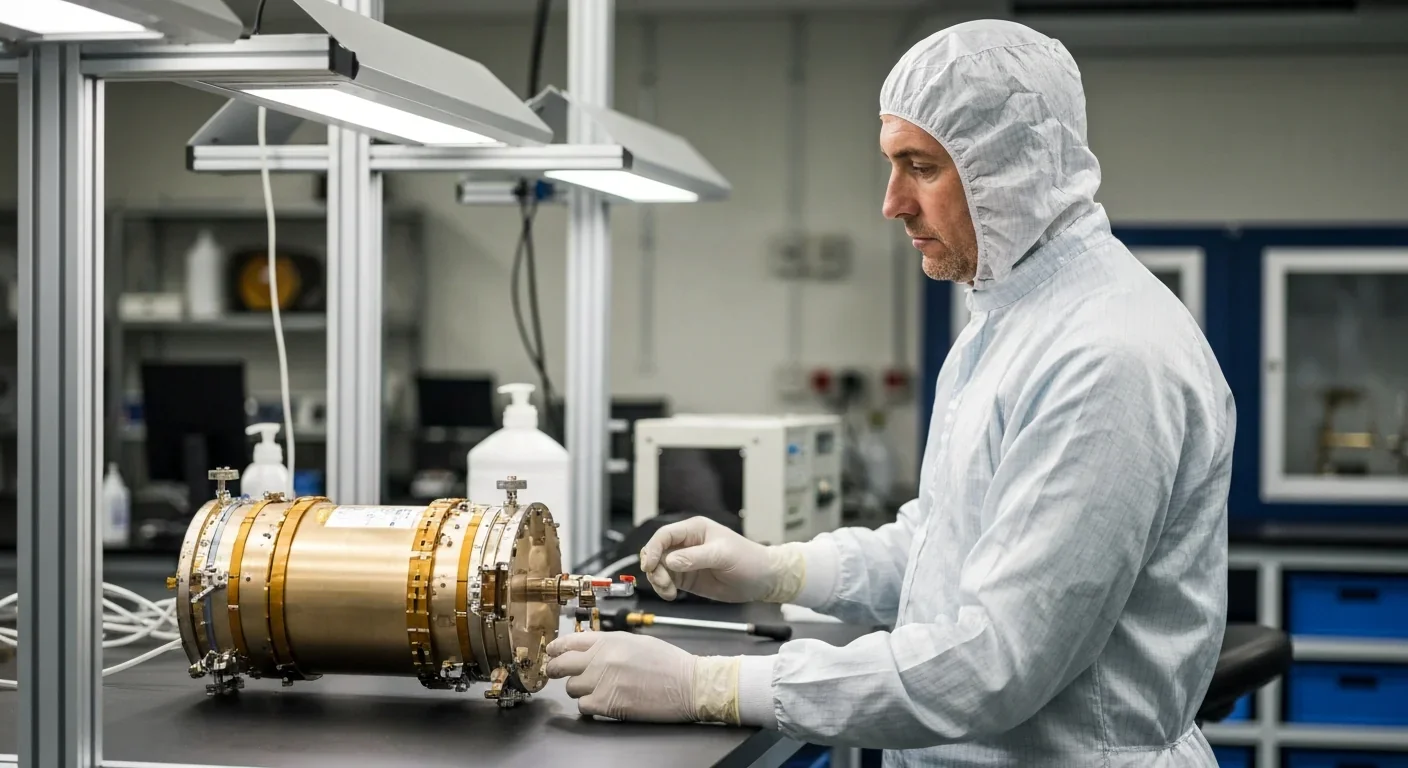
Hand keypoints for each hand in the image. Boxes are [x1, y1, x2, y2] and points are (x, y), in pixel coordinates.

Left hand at [547, 631, 737, 722]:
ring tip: (595, 689)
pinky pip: (583, 706)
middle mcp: (602, 658)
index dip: (556, 648)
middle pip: (561, 664)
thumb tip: (588, 648)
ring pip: (571, 688)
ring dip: (580, 689)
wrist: (688, 684)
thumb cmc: (669, 663)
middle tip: (558, 673)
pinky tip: (601, 702)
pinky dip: (589, 706)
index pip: (569, 641)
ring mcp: (602, 681)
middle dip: (557, 670)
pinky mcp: (607, 703)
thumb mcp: (636, 642)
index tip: (551, 653)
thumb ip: (609, 643)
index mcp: (609, 640)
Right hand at [638, 516, 803, 602]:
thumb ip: (695, 558)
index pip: (664, 535)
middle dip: (654, 568)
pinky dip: (663, 588)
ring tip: (669, 592)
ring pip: (658, 568)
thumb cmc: (748, 560)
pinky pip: (666, 580)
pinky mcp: (686, 578)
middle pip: (657, 552)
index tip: (650, 566)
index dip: (653, 549)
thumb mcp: (723, 555)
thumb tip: (670, 561)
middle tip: (663, 583)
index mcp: (694, 530)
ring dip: (657, 580)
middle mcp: (686, 544)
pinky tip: (671, 595)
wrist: (763, 580)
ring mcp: (685, 561)